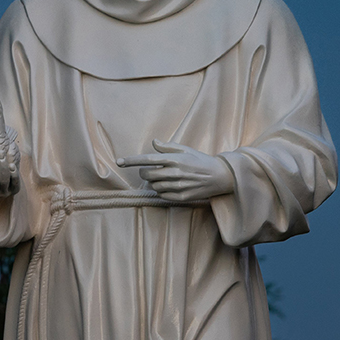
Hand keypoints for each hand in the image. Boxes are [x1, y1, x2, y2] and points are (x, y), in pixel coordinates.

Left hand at [117, 139, 234, 201]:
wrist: (220, 177)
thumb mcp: (186, 150)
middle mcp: (175, 172)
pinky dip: (161, 190)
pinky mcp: (181, 196)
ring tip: (164, 177)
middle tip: (148, 170)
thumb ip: (168, 147)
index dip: (132, 160)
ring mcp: (178, 186)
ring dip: (154, 181)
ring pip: (154, 185)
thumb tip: (154, 142)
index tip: (119, 161)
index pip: (148, 159)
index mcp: (175, 159)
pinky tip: (170, 185)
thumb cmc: (201, 161)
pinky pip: (162, 195)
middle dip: (143, 172)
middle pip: (147, 174)